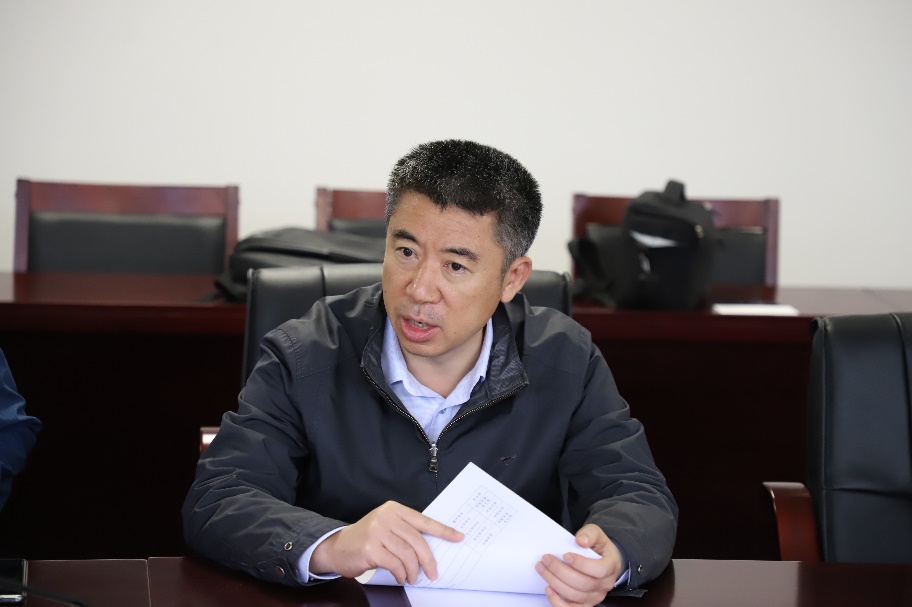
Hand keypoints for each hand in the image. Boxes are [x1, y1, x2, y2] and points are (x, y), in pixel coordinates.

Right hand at [310, 500, 462, 584]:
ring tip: (413, 578)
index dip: (443, 530)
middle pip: (417, 540)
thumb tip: (431, 549)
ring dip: (413, 570)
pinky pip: (395, 564)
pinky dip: (401, 573)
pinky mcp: (371, 548)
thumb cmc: (366, 539)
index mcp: (394, 509)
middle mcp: (386, 517)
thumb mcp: (386, 527)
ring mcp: (377, 531)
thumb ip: (405, 532)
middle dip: (428, 559)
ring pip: (407, 554)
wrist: (337, 547)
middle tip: (433, 573)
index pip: (424, 520)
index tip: (458, 537)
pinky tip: (400, 577)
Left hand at [535, 523, 621, 606]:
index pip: (598, 570)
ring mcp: (595, 596)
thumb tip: (580, 541)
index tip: (565, 555)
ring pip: (574, 595)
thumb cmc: (598, 547)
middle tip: (546, 559)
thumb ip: (590, 534)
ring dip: (555, 582)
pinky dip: (557, 602)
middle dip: (560, 571)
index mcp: (610, 566)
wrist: (602, 560)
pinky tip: (548, 589)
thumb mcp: (597, 534)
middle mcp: (605, 585)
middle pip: (583, 583)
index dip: (581, 564)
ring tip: (542, 569)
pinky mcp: (585, 604)